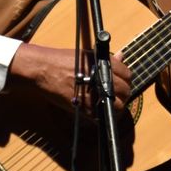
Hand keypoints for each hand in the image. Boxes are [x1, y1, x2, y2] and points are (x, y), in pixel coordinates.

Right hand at [6, 43, 131, 114]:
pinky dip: (103, 114)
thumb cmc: (62, 60)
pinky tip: (99, 109)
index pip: (127, 74)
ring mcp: (93, 93)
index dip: (126, 79)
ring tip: (109, 103)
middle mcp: (101, 78)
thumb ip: (107, 60)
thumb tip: (121, 56)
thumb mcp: (87, 55)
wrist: (43, 69)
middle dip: (123, 94)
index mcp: (103, 63)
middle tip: (116, 94)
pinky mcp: (84, 107)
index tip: (121, 82)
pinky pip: (102, 115)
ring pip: (117, 105)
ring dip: (116, 105)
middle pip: (124, 90)